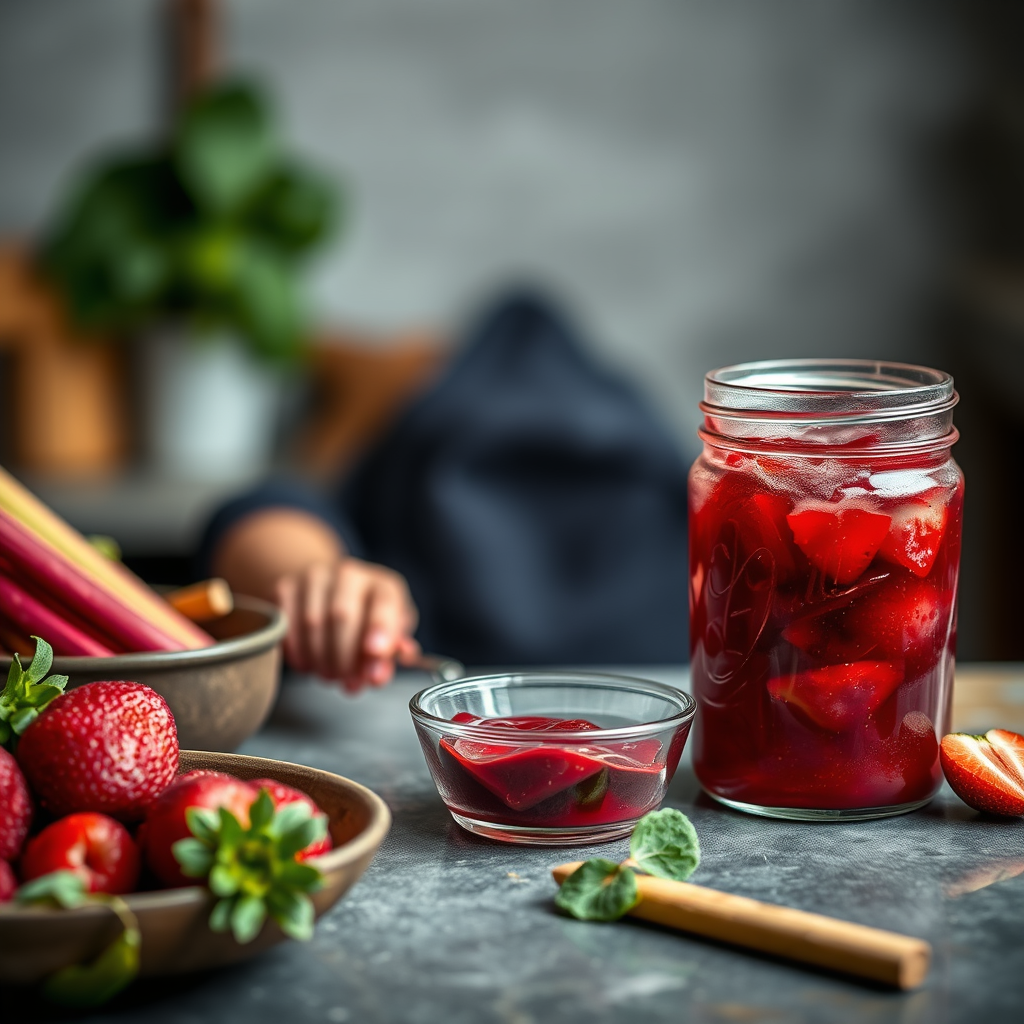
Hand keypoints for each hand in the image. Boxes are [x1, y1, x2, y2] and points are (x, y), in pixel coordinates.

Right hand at [275, 558, 419, 692]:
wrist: (328, 589)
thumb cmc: (366, 617)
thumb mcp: (389, 632)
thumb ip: (390, 654)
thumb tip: (378, 675)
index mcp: (383, 585)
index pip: (385, 603)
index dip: (381, 629)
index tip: (374, 653)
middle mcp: (350, 574)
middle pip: (342, 616)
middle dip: (344, 657)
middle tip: (348, 682)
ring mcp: (314, 577)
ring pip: (312, 623)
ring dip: (320, 659)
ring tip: (330, 675)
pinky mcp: (285, 586)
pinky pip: (287, 625)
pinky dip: (297, 652)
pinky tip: (308, 663)